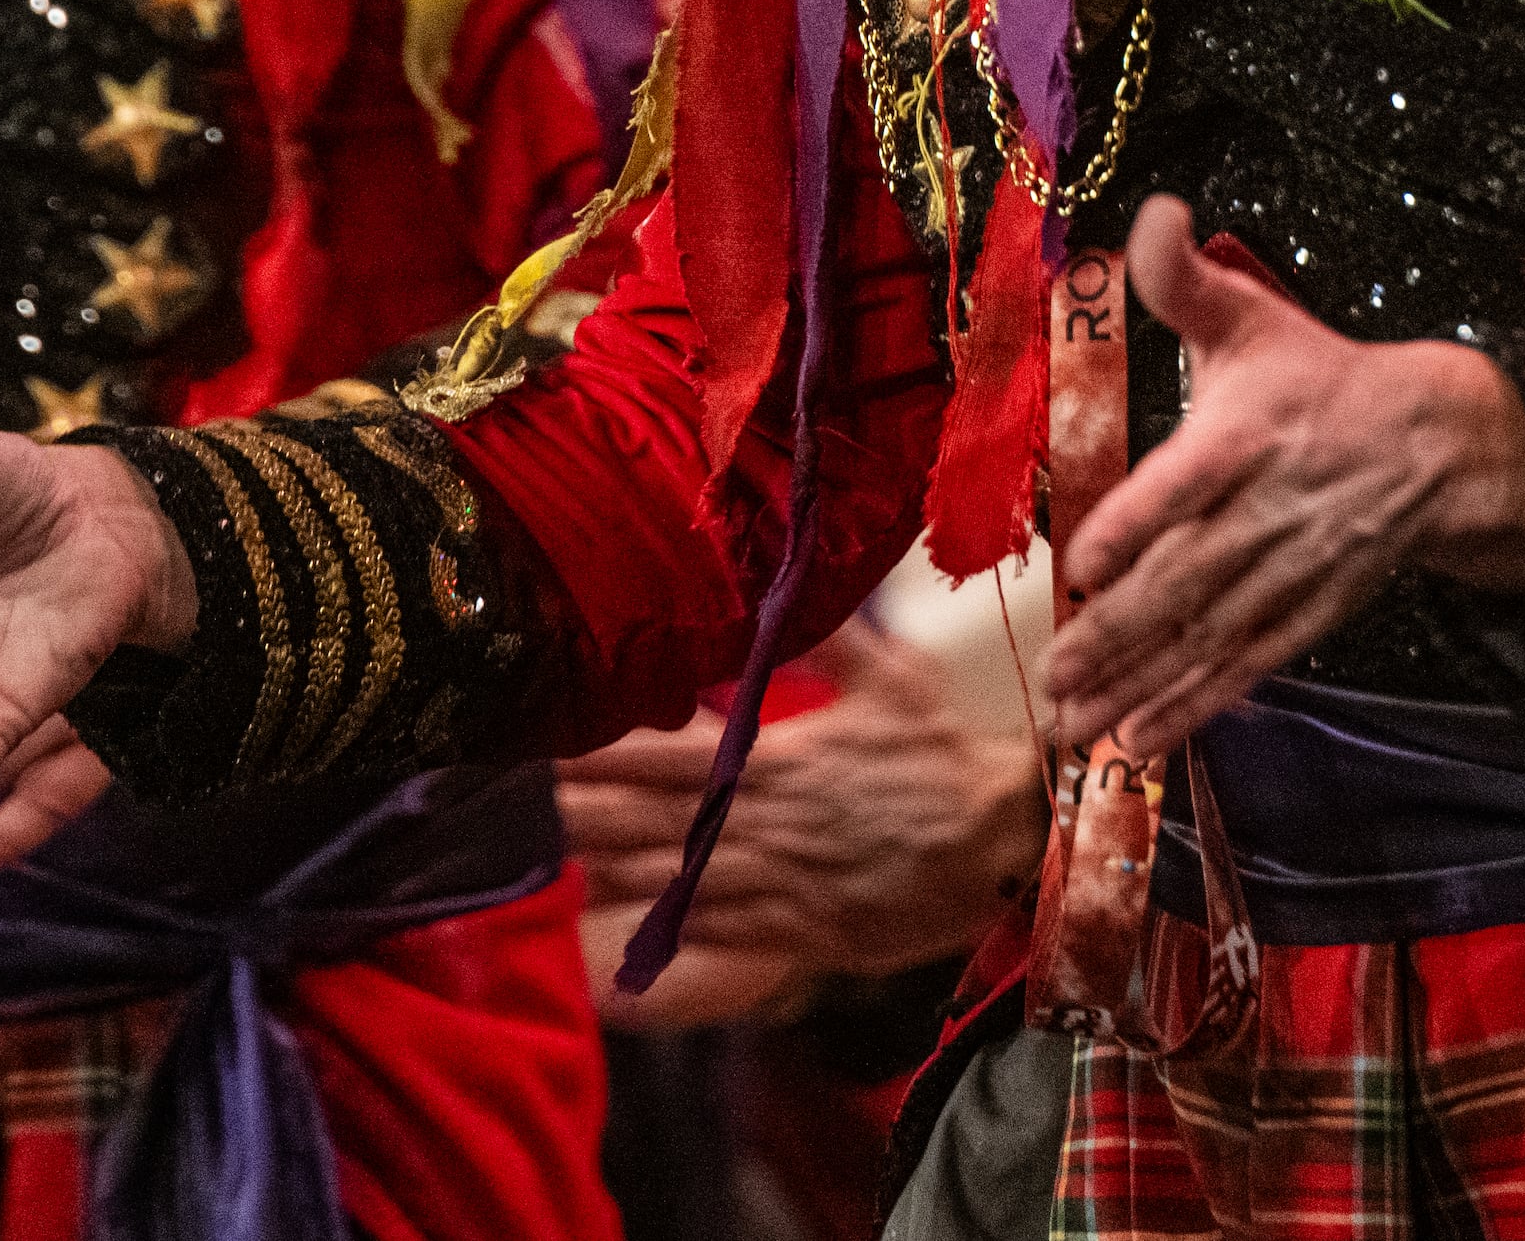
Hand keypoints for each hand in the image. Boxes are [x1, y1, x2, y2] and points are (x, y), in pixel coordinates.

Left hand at [565, 616, 1037, 1022]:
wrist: (1005, 848)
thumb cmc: (949, 759)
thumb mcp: (896, 682)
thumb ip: (833, 643)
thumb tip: (789, 590)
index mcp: (781, 760)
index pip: (671, 755)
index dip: (604, 754)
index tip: (549, 744)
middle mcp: (767, 823)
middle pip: (656, 819)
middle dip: (585, 811)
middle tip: (519, 804)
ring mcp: (780, 882)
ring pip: (675, 878)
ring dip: (609, 870)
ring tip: (549, 860)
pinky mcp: (799, 930)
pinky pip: (719, 934)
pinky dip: (667, 933)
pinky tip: (616, 932)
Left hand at [1038, 199, 1524, 758]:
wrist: (1441, 446)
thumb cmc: (1322, 378)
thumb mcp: (1254, 317)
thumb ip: (1185, 278)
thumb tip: (1152, 212)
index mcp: (1245, 438)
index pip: (1186, 484)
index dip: (1138, 526)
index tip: (1085, 567)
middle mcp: (1265, 513)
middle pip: (1187, 581)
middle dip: (1119, 636)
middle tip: (1055, 679)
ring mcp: (1287, 573)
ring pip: (1208, 637)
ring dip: (1140, 685)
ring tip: (1076, 724)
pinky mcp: (1306, 613)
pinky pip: (1245, 667)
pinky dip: (1195, 705)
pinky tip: (1143, 740)